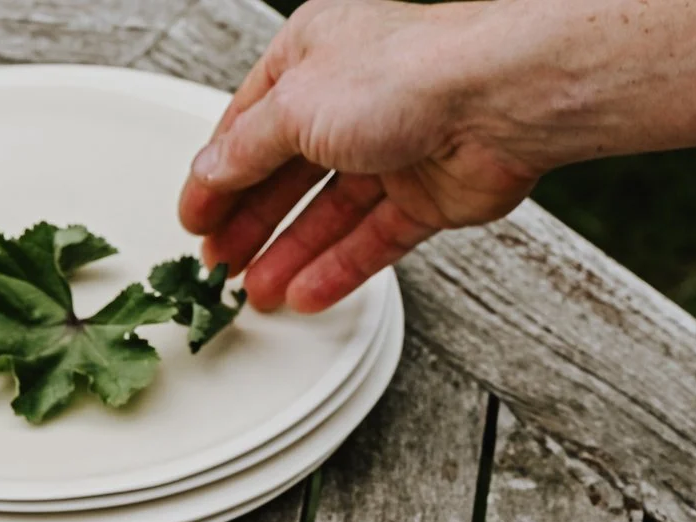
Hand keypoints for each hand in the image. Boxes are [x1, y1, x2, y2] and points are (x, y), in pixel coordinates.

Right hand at [178, 0, 542, 313]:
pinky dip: (337, 267)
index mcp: (315, 56)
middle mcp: (354, 98)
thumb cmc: (411, 72)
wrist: (501, 98)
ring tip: (255, 291)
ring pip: (328, 213)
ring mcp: (393, 147)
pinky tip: (304, 291)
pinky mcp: (427, 193)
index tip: (195, 218)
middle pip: (286, 173)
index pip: (248, 125)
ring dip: (288, 254)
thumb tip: (209, 172)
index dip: (217, 176)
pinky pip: (371, 238)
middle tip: (219, 263)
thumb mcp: (293, 107)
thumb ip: (244, 150)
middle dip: (250, 222)